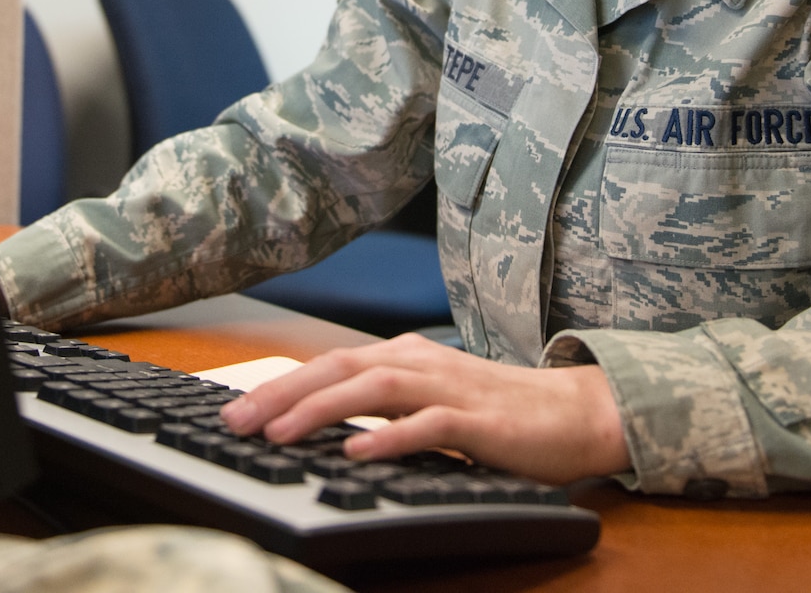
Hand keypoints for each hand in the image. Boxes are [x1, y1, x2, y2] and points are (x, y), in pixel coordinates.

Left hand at [216, 333, 628, 484]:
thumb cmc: (499, 412)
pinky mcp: (481, 422)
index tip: (234, 411)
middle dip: (283, 393)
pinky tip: (358, 452)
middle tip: (236, 422)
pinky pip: (430, 425)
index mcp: (406, 357)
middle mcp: (422, 363)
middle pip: (340, 367)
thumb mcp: (430, 402)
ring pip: (375, 388)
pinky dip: (391, 436)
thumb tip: (319, 424)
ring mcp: (451, 388)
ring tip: (279, 435)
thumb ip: (383, 406)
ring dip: (322, 409)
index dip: (280, 385)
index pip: (330, 363)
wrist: (576, 414)